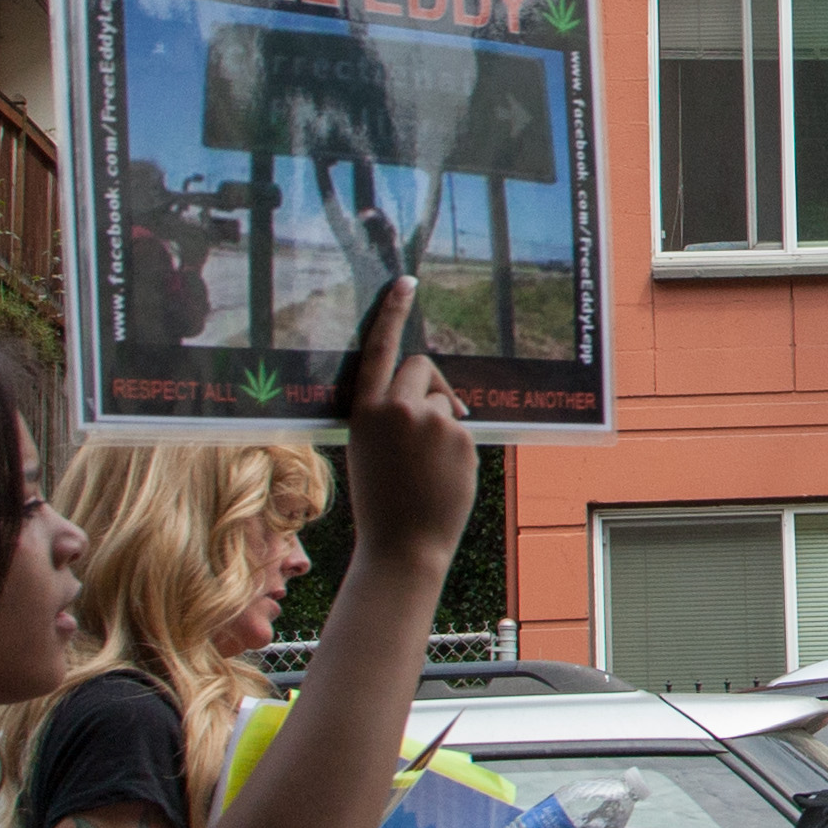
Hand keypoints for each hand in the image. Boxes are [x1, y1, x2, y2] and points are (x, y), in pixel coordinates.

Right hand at [342, 281, 478, 568]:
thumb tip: (425, 392)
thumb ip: (386, 414)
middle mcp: (398, 410)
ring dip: (441, 423)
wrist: (403, 546)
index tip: (407, 282)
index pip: (379, 349)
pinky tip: (442, 477)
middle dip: (426, 385)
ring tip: (426, 467)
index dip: (392, 312)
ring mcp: (433, 423)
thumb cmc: (382, 501)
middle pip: (421, 367)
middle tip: (425, 419)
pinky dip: (455, 446)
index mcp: (365, 411)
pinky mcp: (462, 438)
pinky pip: (461, 428)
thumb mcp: (367, 449)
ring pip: (443, 403)